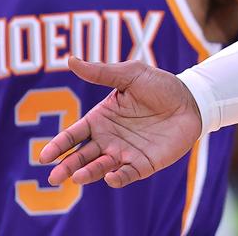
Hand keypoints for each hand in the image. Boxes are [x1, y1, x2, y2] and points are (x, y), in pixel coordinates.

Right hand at [39, 57, 201, 187]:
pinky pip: (127, 174)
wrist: (193, 99)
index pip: (73, 135)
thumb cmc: (160, 85)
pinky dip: (118, 178)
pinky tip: (111, 177)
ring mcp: (125, 153)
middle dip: (67, 166)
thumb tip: (71, 60)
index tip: (44, 157)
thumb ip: (101, 72)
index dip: (58, 146)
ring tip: (78, 177)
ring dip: (89, 173)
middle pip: (82, 156)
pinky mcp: (144, 163)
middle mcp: (109, 139)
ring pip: (100, 168)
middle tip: (54, 177)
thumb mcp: (131, 74)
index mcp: (100, 119)